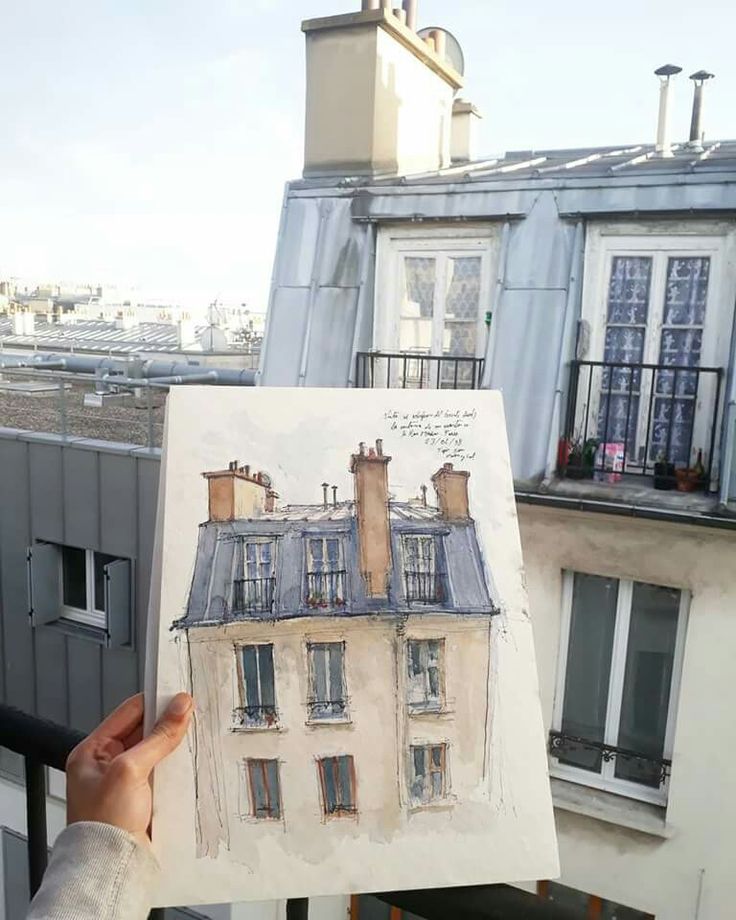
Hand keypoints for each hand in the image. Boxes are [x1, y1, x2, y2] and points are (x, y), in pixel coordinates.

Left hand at [66, 692, 192, 843]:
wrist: (111, 870)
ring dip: (174, 744)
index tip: (180, 694)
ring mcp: (125, 781)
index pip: (128, 712)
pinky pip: (162, 771)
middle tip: (194, 713)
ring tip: (196, 733)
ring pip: (155, 750)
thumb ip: (158, 736)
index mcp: (92, 751)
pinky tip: (191, 760)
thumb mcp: (130, 770)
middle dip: (167, 723)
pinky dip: (176, 764)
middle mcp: (106, 763)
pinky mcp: (141, 797)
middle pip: (143, 730)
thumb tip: (180, 705)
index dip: (154, 701)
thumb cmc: (105, 824)